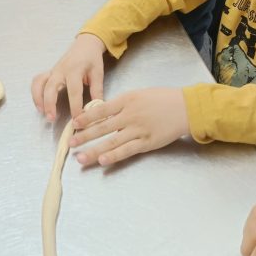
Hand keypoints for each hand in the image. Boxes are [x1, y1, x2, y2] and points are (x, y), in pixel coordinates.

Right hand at [31, 34, 105, 120]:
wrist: (85, 44)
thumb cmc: (92, 59)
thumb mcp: (98, 73)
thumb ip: (97, 91)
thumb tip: (98, 109)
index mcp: (75, 70)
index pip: (74, 91)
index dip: (75, 106)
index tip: (77, 119)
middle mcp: (61, 70)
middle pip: (51, 87)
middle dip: (50, 104)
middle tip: (52, 118)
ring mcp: (53, 71)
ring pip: (40, 84)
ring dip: (38, 98)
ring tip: (42, 112)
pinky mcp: (49, 72)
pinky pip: (37, 81)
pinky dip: (35, 92)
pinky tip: (39, 103)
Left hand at [70, 87, 188, 166]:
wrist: (184, 107)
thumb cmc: (162, 99)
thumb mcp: (139, 94)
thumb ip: (122, 104)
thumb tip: (102, 113)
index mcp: (127, 100)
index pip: (101, 110)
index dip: (86, 118)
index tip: (74, 125)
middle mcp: (130, 115)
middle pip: (102, 127)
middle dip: (85, 136)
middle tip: (71, 143)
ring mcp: (138, 130)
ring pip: (112, 142)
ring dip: (94, 150)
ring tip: (80, 158)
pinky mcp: (147, 142)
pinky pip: (127, 150)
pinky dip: (114, 156)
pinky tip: (103, 161)